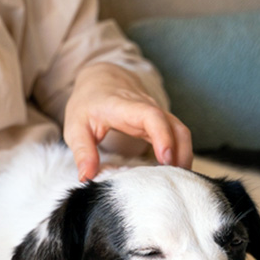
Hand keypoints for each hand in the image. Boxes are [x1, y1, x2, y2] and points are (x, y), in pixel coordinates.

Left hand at [64, 62, 192, 180]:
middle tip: (176, 180)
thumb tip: (86, 177)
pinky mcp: (160, 121)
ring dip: (184, 155)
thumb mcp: (75, 126)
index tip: (165, 158)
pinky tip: (175, 171)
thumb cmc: (87, 103)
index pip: (151, 117)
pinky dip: (180, 152)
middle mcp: (147, 107)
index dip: (162, 136)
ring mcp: (156, 114)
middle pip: (175, 127)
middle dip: (181, 153)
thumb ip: (82, 151)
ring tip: (178, 180)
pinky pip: (177, 135)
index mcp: (124, 107)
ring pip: (180, 132)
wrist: (101, 79)